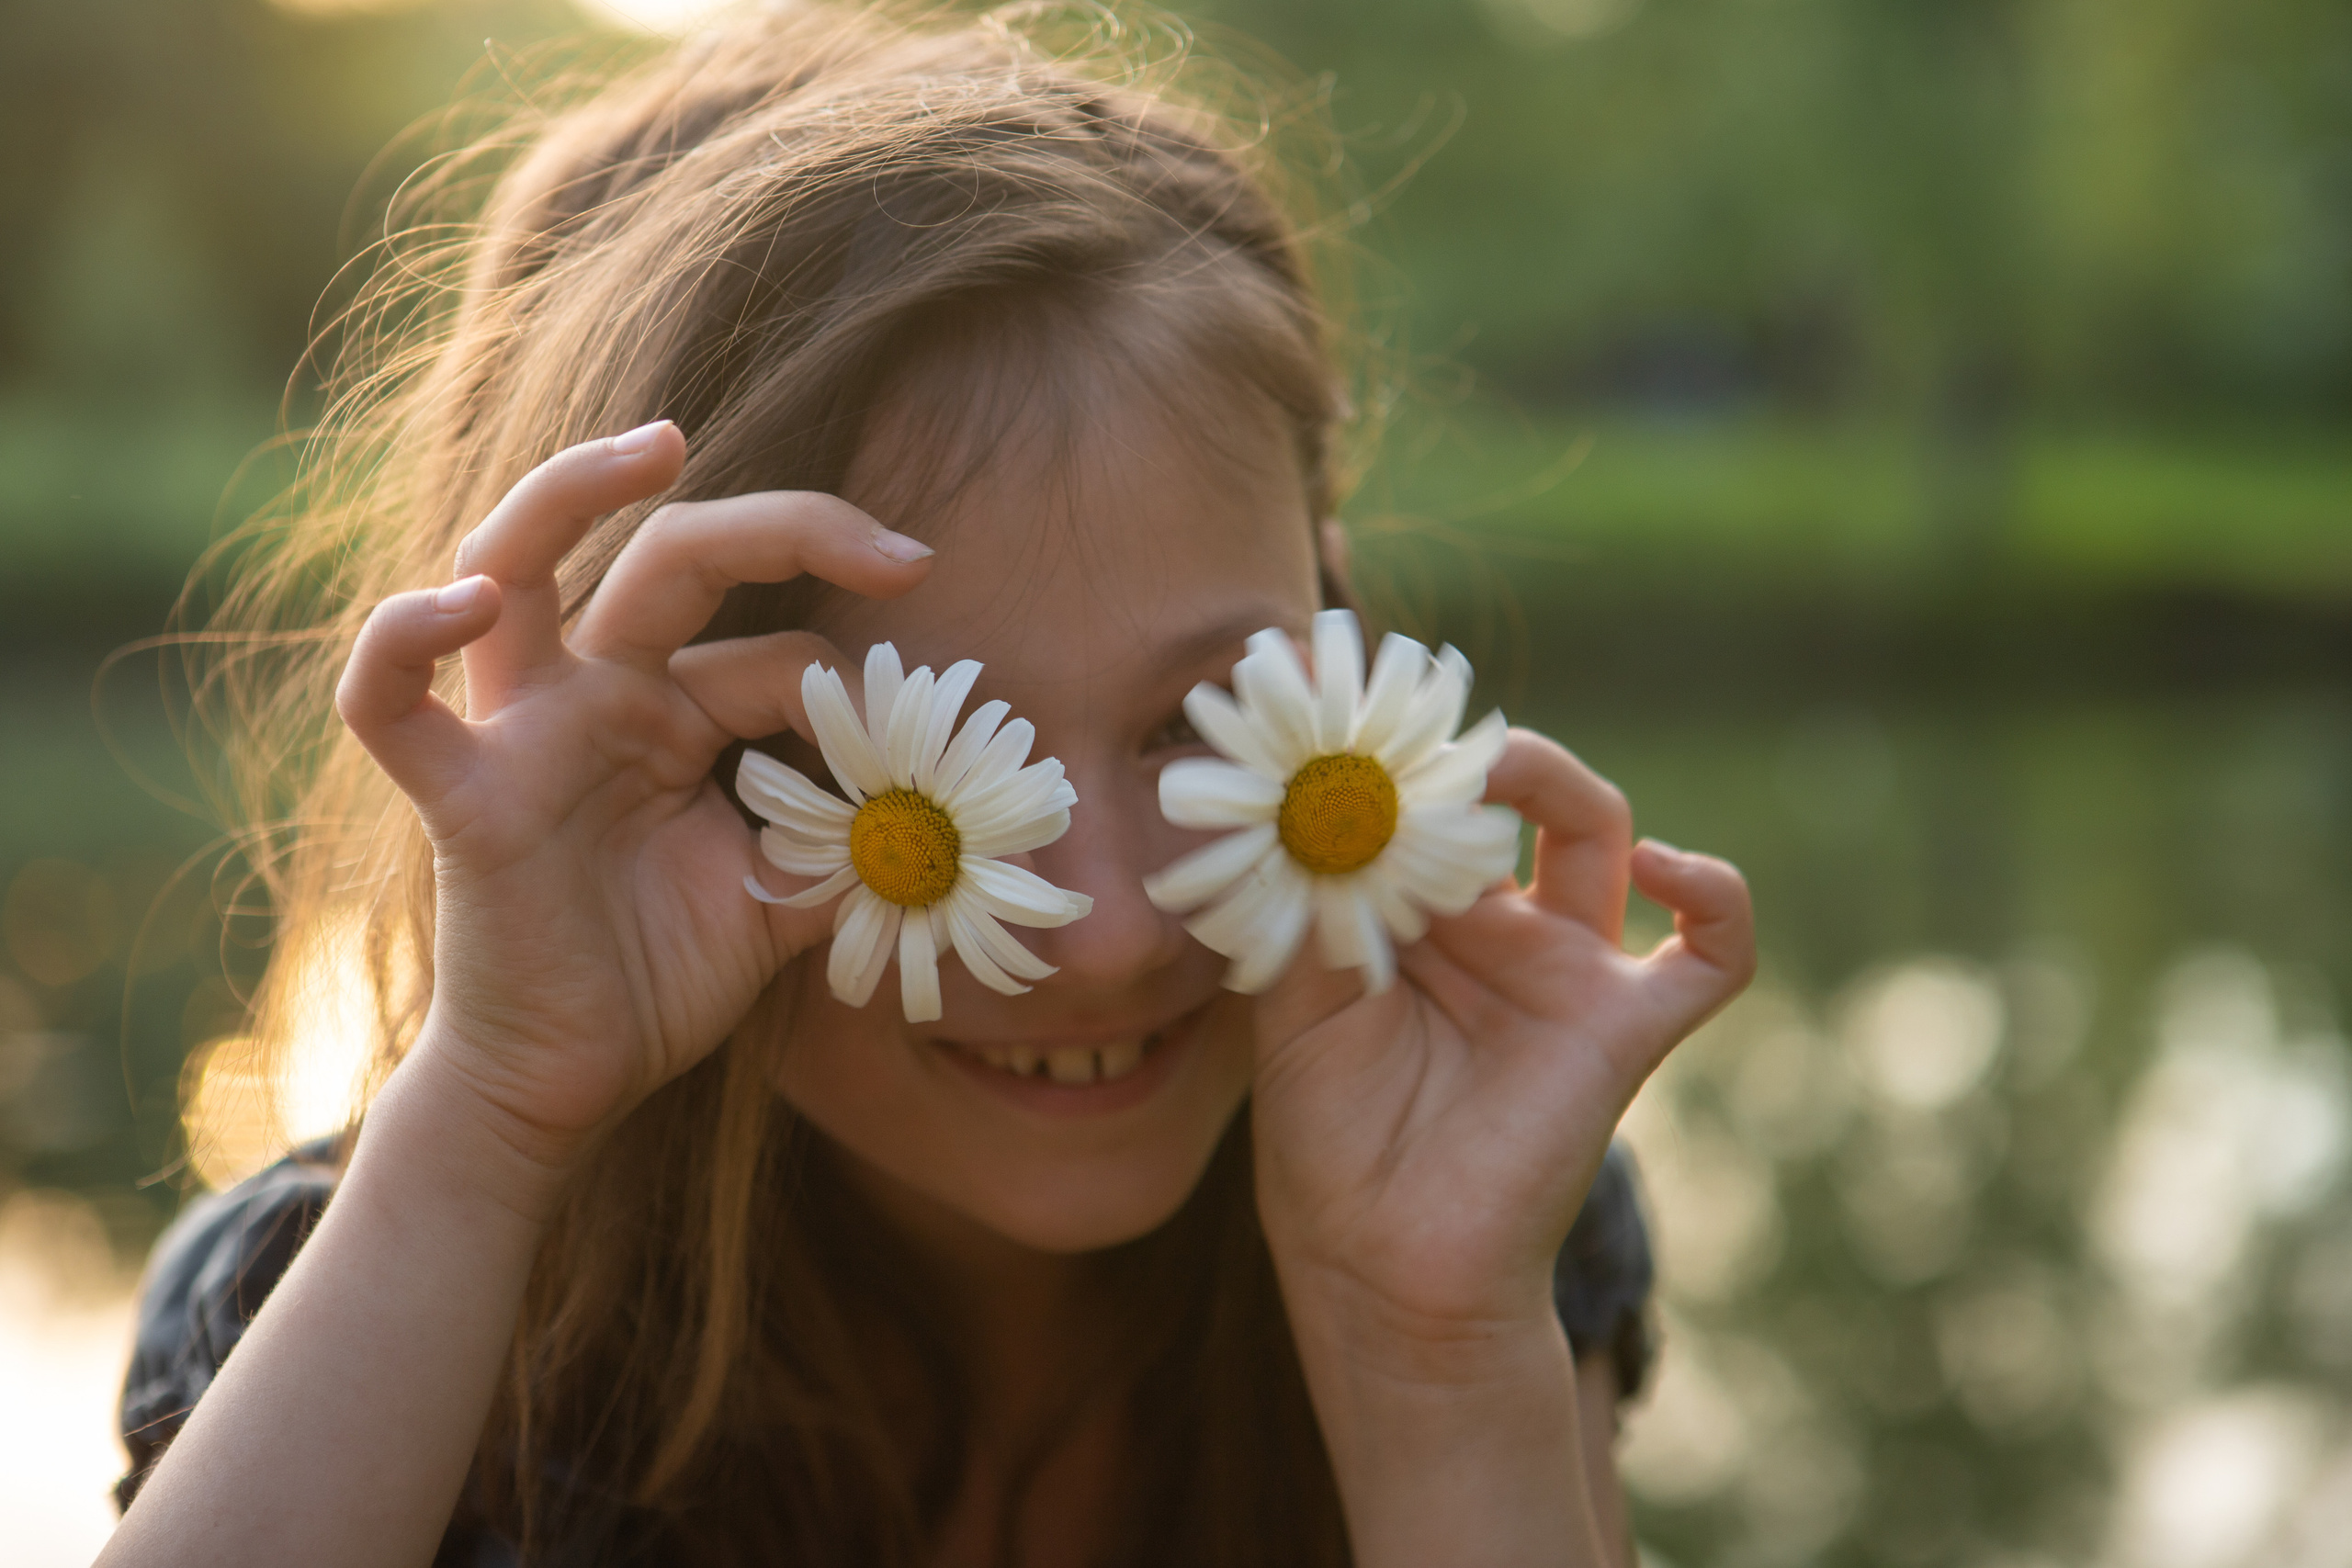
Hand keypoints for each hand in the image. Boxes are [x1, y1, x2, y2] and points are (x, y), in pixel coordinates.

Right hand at [335, 422, 929, 1182]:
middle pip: (672, 560)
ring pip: (513, 563)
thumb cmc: (660, 976)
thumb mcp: (782, 898)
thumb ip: (848, 844)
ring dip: (572, 490)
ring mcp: (524, 732)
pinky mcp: (463, 797)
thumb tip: (939, 807)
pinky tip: (459, 601)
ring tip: (660, 447)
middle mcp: (599, 696)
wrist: (570, 1082)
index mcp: (677, 712)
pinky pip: (391, 707)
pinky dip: (402, 640)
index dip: (865, 690)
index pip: (780, 659)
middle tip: (898, 548)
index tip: (944, 739)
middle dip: (786, 527)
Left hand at [1249, 730, 1754, 1351]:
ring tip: (1496, 769)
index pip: (1424, 800)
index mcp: (1417, 915)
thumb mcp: (1292, 1005)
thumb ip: (1308, 905)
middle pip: (1514, 795)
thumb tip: (1304, 798)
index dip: (1397, 758)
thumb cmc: (1330, 1142)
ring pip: (1601, 831)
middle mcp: (1499, 927)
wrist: (1379, 1266)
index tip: (1346, 719)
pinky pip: (1713, 953)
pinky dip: (1712, 895)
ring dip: (1556, 779)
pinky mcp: (1625, 1028)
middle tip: (1414, 743)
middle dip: (1468, 755)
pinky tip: (1662, 869)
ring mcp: (1568, 971)